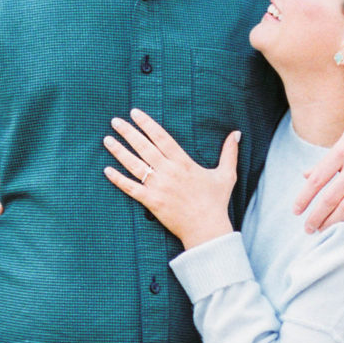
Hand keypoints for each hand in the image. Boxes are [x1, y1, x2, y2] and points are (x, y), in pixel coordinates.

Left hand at [103, 108, 238, 247]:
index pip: (162, 137)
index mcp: (184, 163)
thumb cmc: (216, 202)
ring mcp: (158, 187)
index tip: (135, 113)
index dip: (147, 124)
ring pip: (134, 164)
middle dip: (128, 132)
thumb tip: (236, 133)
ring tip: (107, 140)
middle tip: (115, 121)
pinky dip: (118, 179)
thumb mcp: (227, 174)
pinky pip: (131, 188)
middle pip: (144, 147)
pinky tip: (107, 170)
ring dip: (119, 151)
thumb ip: (229, 152)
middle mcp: (169, 171)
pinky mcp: (151, 202)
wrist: (207, 229)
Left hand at [295, 102, 343, 231]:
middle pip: (330, 197)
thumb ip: (327, 160)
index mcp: (342, 151)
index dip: (304, 198)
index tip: (296, 211)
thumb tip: (306, 176)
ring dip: (333, 221)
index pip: (317, 180)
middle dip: (316, 216)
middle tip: (308, 228)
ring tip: (322, 230)